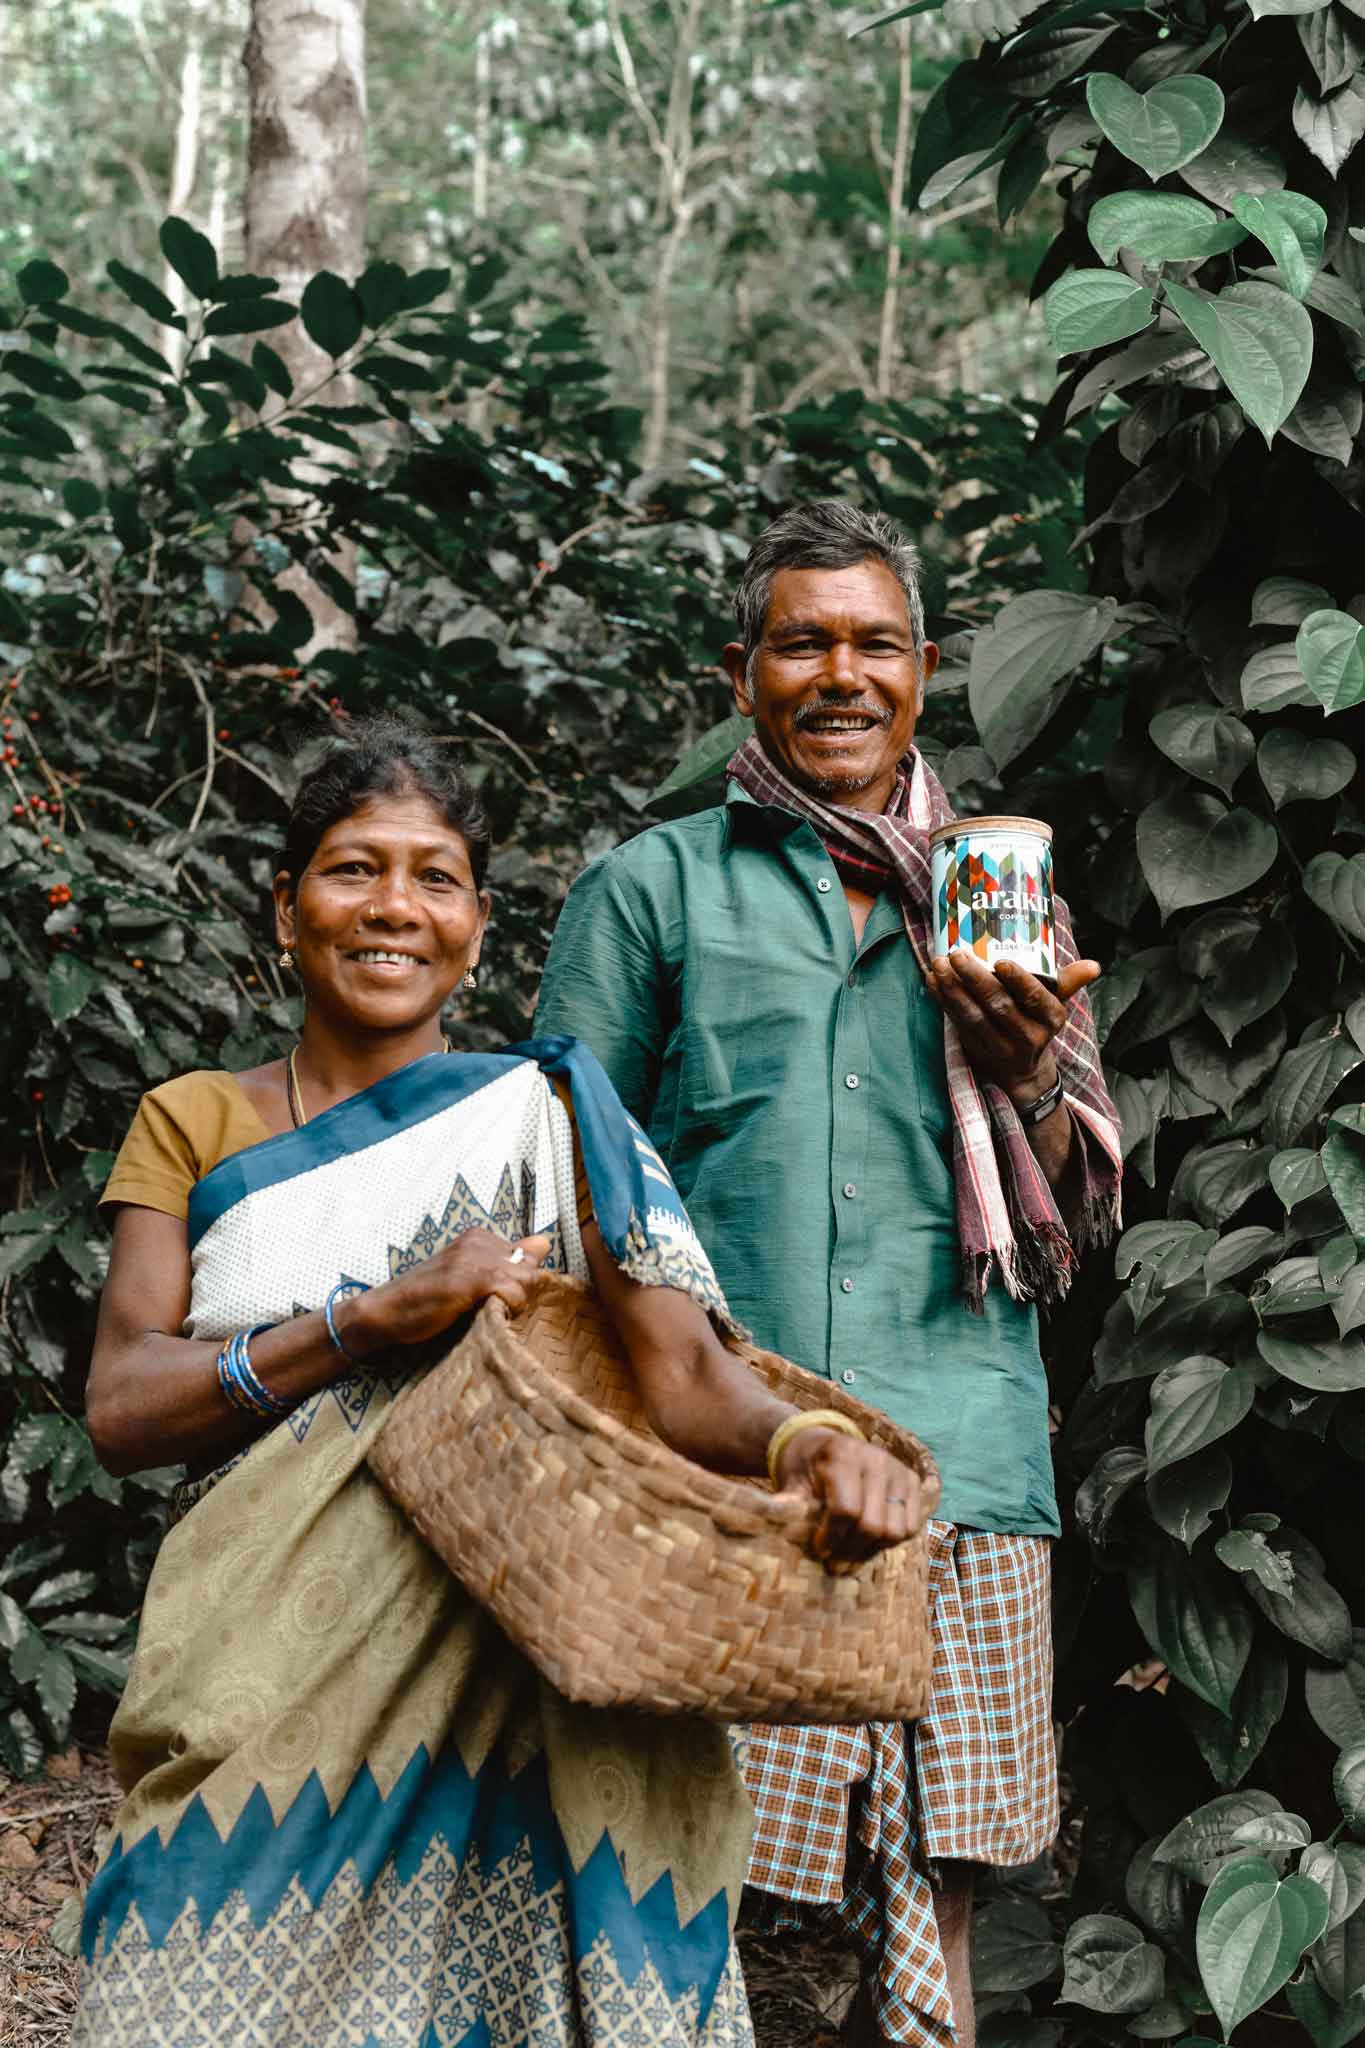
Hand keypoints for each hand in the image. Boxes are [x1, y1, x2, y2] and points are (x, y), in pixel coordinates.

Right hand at [337, 1228, 551, 1355]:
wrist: (385, 1312)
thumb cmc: (426, 1301)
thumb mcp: (468, 1275)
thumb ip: (505, 1260)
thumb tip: (544, 1242)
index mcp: (479, 1237)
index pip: (528, 1256)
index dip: (520, 1283)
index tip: (497, 1298)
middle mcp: (479, 1240)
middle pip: (531, 1269)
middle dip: (521, 1294)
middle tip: (493, 1309)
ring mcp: (474, 1257)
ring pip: (527, 1280)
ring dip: (515, 1303)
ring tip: (489, 1313)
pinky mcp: (470, 1278)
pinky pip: (515, 1291)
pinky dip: (509, 1308)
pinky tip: (488, 1315)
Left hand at [775, 1428, 924, 1565]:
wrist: (822, 1445)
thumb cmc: (805, 1469)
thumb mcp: (792, 1482)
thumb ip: (789, 1505)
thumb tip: (770, 1524)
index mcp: (842, 1454)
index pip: (846, 1509)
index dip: (832, 1537)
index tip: (819, 1550)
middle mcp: (876, 1459)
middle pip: (873, 1524)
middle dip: (851, 1551)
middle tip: (835, 1567)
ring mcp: (898, 1469)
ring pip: (896, 1530)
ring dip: (871, 1551)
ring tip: (851, 1558)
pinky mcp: (912, 1481)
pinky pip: (911, 1527)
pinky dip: (890, 1542)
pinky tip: (868, 1543)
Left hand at [926, 950, 1099, 1106]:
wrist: (1023, 1072)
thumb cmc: (1037, 1022)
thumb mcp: (1056, 1004)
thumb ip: (1069, 981)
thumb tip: (1094, 965)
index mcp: (1052, 1019)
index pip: (1036, 999)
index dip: (1019, 982)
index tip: (1001, 961)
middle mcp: (1028, 1037)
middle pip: (999, 1006)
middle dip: (976, 979)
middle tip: (958, 954)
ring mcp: (1000, 1046)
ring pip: (974, 1017)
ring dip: (953, 990)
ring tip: (938, 965)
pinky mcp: (976, 1049)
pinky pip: (957, 1023)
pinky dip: (943, 1001)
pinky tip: (931, 980)